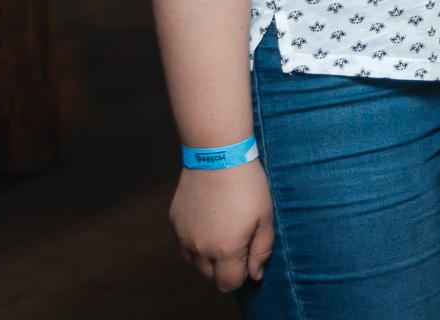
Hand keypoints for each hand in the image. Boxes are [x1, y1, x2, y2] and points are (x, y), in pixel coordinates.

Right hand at [170, 163, 274, 291]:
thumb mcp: (265, 217)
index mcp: (225, 251)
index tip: (248, 256)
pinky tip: (209, 220)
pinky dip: (195, 241)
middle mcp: (200, 249)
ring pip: (194, 263)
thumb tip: (254, 275)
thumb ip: (261, 250)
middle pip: (210, 276)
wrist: (218, 155)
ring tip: (223, 230)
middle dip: (225, 267)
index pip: (228, 283)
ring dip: (207, 256)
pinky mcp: (174, 223)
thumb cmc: (247, 186)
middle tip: (238, 239)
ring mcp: (183, 236)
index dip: (241, 275)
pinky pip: (183, 244)